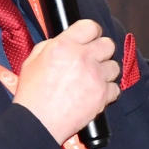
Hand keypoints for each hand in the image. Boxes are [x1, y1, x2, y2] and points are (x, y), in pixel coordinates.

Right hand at [13, 18, 120, 143]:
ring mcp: (96, 77)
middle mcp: (84, 58)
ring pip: (115, 66)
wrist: (38, 122)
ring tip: (92, 79)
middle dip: (101, 51)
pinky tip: (94, 93)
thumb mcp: (32, 61)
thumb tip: (64, 42)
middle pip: (108, 44)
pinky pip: (116, 88)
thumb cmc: (32, 94)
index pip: (90, 26)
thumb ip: (50, 46)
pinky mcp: (103, 96)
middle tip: (91, 60)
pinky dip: (107, 91)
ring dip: (105, 71)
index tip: (90, 38)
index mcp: (64, 46)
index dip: (91, 32)